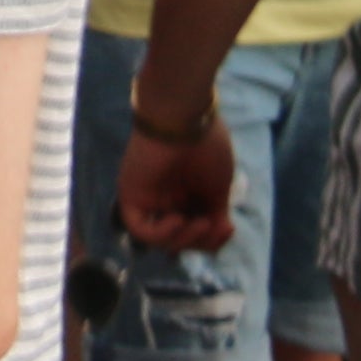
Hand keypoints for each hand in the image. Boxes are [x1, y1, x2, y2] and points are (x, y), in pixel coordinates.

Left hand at [116, 105, 238, 250]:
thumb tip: (219, 233)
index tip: (228, 230)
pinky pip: (139, 227)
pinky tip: (177, 219)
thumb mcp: (219, 186)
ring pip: (160, 238)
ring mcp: (149, 197)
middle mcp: (167, 198)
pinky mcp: (131, 194)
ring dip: (183, 239)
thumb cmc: (206, 146)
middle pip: (179, 238)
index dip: (211, 240)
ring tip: (200, 223)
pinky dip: (159, 233)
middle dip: (200, 241)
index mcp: (189, 194)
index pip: (196, 231)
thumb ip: (216, 213)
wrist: (185, 118)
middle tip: (214, 227)